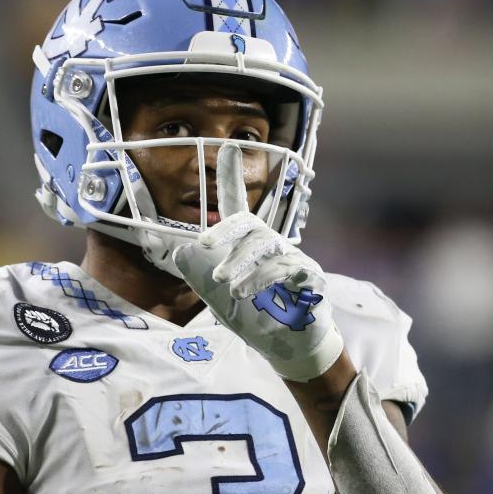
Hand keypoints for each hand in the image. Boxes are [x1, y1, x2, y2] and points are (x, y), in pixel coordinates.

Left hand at [172, 144, 344, 380]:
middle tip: (204, 243)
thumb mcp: (218, 300)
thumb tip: (182, 251)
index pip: (239, 208)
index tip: (227, 145)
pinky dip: (266, 279)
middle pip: (250, 224)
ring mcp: (293, 259)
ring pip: (268, 245)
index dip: (233, 178)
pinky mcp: (310, 277)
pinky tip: (248, 294)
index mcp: (249, 247)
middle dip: (226, 231)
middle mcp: (272, 246)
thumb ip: (200, 277)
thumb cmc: (257, 318)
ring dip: (244, 263)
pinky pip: (289, 268)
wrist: (289, 348)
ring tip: (228, 285)